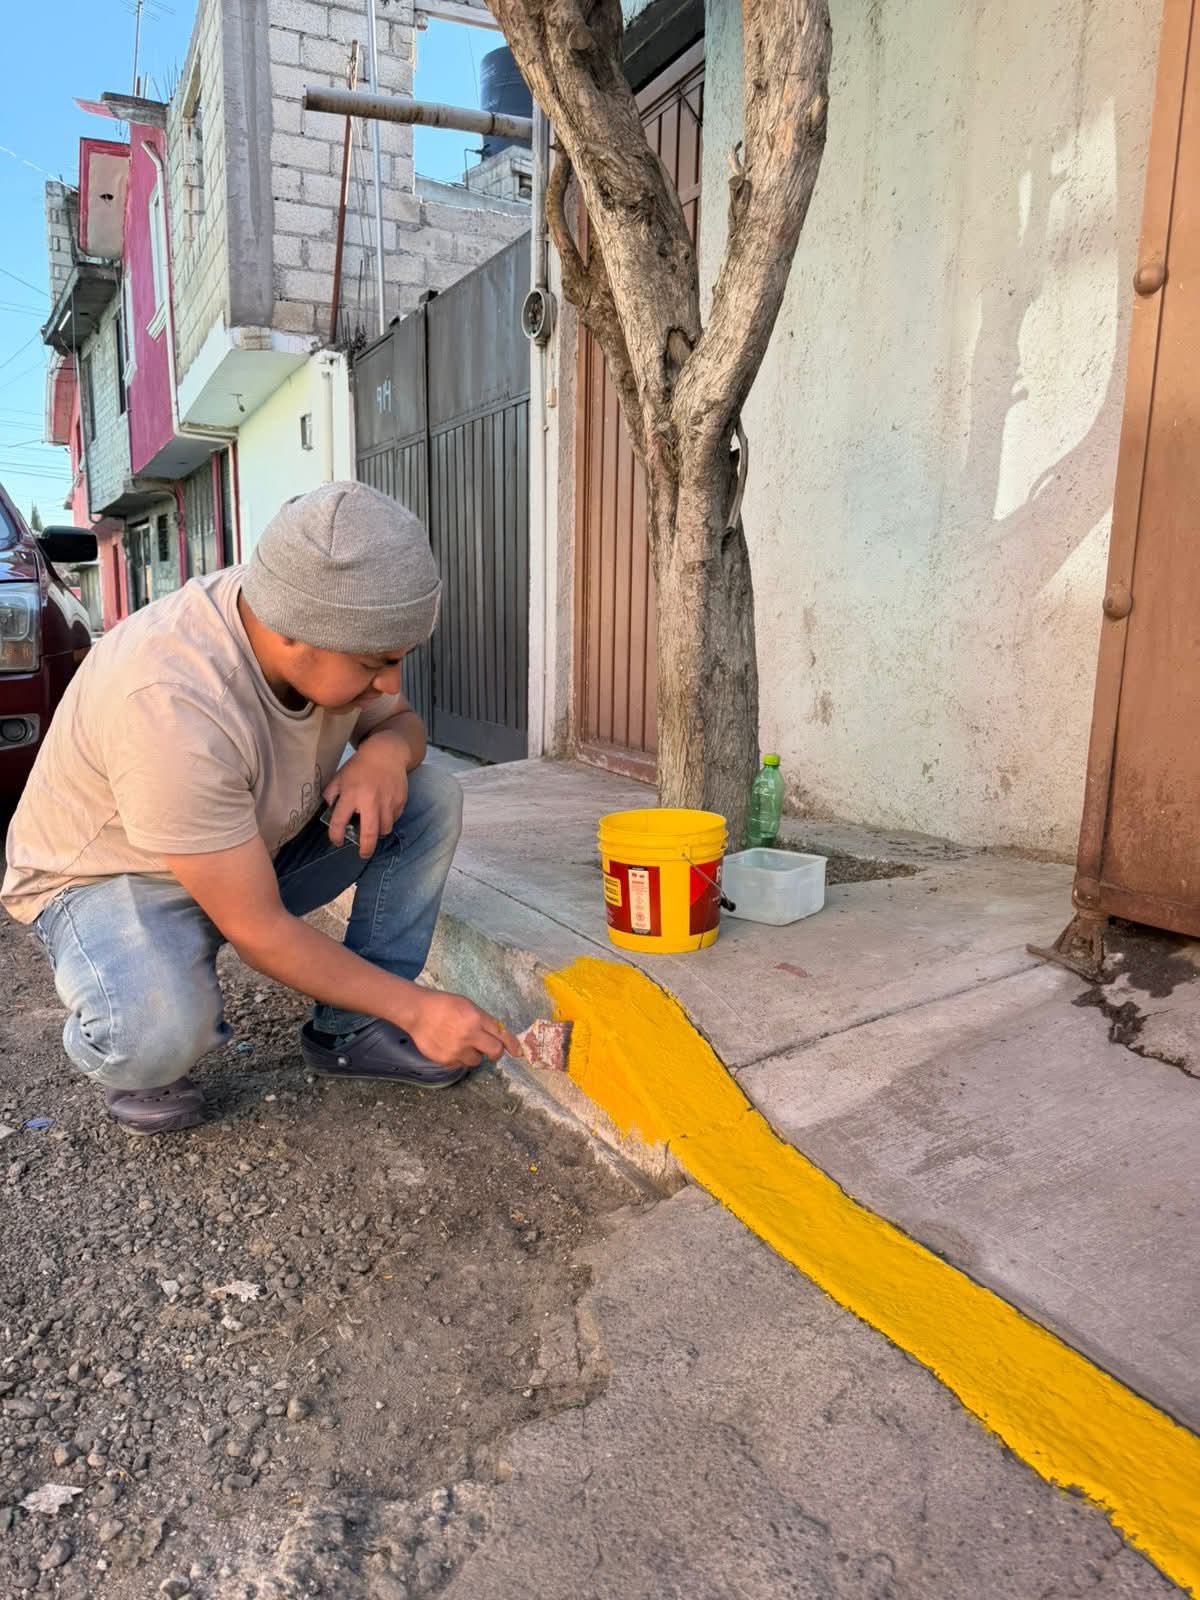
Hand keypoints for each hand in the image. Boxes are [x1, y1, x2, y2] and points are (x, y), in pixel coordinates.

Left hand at [324, 740, 410, 858]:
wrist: (386, 753)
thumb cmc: (360, 766)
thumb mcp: (340, 777)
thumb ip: (331, 794)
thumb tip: (328, 810)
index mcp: (351, 795)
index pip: (339, 822)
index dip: (335, 836)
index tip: (336, 840)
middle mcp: (370, 802)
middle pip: (369, 834)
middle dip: (365, 849)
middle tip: (363, 854)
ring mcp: (387, 803)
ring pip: (384, 829)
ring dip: (377, 833)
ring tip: (373, 828)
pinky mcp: (400, 802)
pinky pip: (394, 819)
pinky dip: (388, 820)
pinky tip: (383, 812)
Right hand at [406, 990, 521, 1067]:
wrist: (418, 1012)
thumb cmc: (444, 1005)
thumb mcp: (468, 1006)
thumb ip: (483, 1021)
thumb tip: (497, 1035)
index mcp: (476, 1019)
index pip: (501, 1034)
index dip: (512, 1045)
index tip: (518, 1052)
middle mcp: (469, 1035)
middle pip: (494, 1052)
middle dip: (494, 1052)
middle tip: (489, 1050)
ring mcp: (457, 1049)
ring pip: (476, 1060)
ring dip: (473, 1054)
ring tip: (460, 1043)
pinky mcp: (446, 1060)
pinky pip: (460, 1064)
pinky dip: (458, 1057)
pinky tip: (448, 1046)